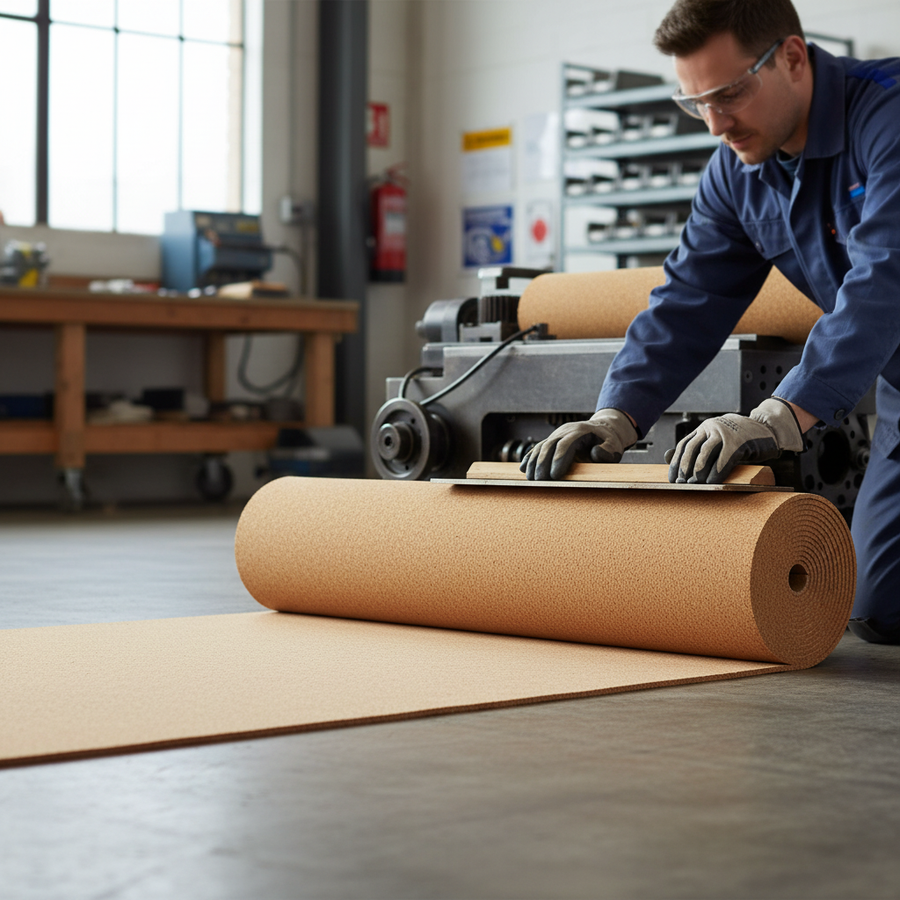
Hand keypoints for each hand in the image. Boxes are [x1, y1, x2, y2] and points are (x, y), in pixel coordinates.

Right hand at [520, 408, 637, 480]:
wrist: (602, 428)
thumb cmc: (609, 441)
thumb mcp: (614, 445)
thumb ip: (608, 451)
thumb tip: (595, 454)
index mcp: (580, 431)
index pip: (566, 444)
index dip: (558, 459)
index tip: (554, 476)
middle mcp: (565, 431)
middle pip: (549, 445)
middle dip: (542, 463)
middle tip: (539, 481)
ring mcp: (557, 434)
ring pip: (541, 446)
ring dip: (533, 462)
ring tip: (530, 478)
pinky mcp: (552, 440)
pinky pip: (538, 447)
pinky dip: (529, 458)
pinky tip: (523, 468)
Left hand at [666, 397, 803, 483]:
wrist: (766, 429)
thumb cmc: (739, 439)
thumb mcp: (717, 441)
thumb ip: (697, 449)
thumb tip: (669, 458)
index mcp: (704, 428)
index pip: (684, 445)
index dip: (676, 463)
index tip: (673, 479)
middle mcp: (711, 427)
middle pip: (691, 449)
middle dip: (685, 468)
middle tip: (683, 483)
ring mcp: (725, 433)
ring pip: (704, 453)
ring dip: (698, 471)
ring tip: (696, 484)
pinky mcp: (738, 442)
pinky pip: (722, 460)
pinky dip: (716, 473)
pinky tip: (712, 482)